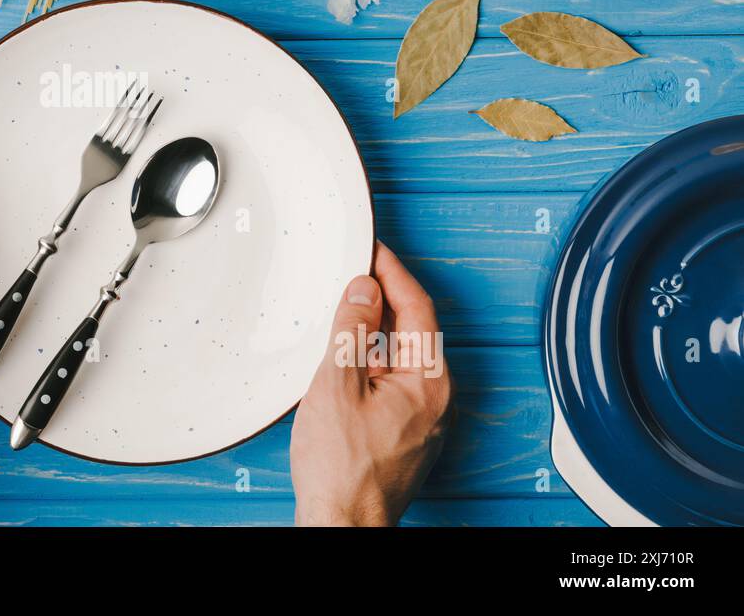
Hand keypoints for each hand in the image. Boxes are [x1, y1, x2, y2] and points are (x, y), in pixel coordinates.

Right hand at [290, 242, 453, 525]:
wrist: (341, 522)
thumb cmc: (341, 467)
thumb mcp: (337, 383)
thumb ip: (353, 331)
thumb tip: (364, 290)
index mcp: (428, 381)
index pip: (418, 308)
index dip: (393, 273)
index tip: (374, 251)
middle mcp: (435, 399)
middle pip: (414, 330)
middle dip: (384, 298)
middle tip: (355, 272)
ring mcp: (422, 418)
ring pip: (402, 356)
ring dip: (375, 330)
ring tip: (344, 311)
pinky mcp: (404, 432)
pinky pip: (393, 380)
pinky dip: (372, 359)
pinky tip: (345, 359)